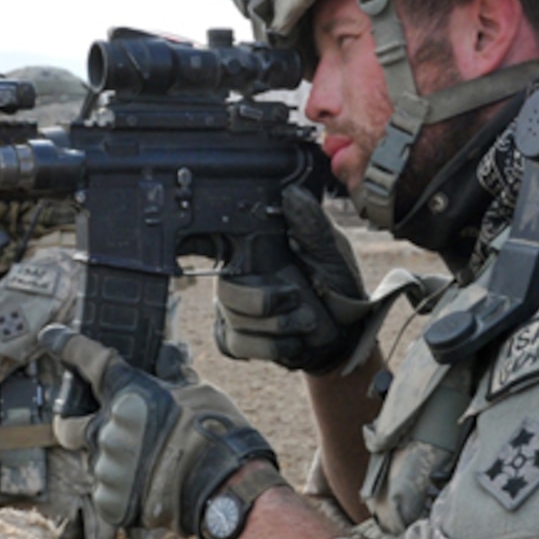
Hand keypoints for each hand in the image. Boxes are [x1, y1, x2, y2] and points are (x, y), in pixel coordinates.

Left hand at [41, 325, 274, 535]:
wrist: (226, 487)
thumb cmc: (216, 433)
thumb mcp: (198, 393)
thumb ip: (173, 377)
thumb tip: (169, 356)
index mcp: (126, 394)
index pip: (87, 360)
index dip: (66, 345)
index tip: (51, 337)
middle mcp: (107, 430)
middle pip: (66, 426)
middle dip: (69, 423)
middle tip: (83, 427)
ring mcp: (106, 469)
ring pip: (98, 462)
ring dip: (116, 462)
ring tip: (150, 469)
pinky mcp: (111, 502)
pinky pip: (110, 493)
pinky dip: (126, 492)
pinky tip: (152, 491)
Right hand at [213, 186, 371, 372]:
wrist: (347, 335)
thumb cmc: (339, 287)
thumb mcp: (333, 251)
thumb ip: (312, 225)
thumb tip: (291, 193)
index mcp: (256, 247)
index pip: (212, 235)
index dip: (195, 239)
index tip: (192, 242)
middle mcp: (238, 274)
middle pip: (224, 286)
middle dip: (264, 300)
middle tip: (296, 299)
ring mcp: (234, 308)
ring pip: (231, 315)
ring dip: (275, 323)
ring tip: (306, 322)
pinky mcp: (237, 339)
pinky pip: (237, 342)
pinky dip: (271, 345)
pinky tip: (294, 341)